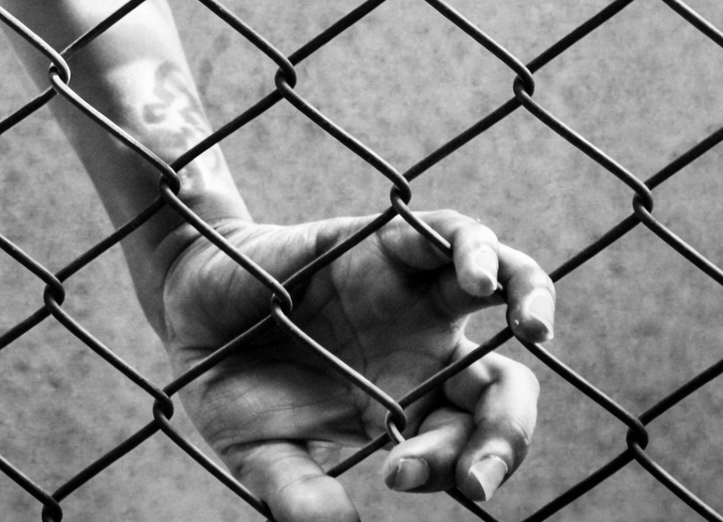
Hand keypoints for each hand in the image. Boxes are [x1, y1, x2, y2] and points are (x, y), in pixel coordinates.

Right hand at [161, 210, 555, 521]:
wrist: (186, 306)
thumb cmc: (231, 381)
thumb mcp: (259, 451)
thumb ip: (298, 491)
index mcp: (408, 405)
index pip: (467, 442)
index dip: (453, 466)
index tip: (395, 476)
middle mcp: (424, 350)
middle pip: (504, 383)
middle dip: (510, 431)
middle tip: (480, 474)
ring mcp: (409, 292)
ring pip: (501, 285)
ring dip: (529, 298)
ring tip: (535, 327)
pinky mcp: (382, 242)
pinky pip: (447, 233)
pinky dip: (474, 249)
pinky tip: (474, 278)